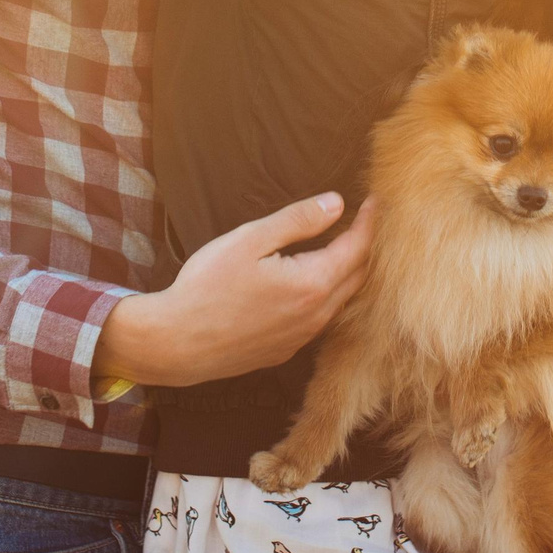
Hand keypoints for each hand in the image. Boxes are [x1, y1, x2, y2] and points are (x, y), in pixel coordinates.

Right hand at [92, 193, 376, 389]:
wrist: (176, 344)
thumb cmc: (207, 287)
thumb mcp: (250, 241)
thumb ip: (297, 221)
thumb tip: (336, 203)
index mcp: (312, 284)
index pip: (357, 249)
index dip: (368, 223)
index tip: (375, 202)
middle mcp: (315, 315)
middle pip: (357, 277)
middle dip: (365, 247)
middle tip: (367, 222)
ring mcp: (301, 337)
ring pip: (341, 301)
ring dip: (349, 273)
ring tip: (346, 247)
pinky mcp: (285, 350)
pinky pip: (320, 318)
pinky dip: (329, 295)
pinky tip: (315, 283)